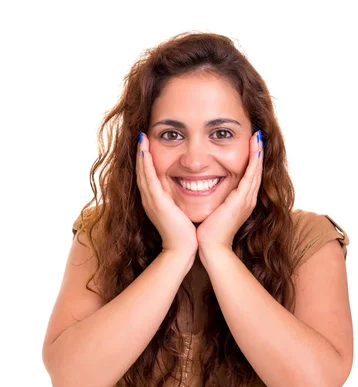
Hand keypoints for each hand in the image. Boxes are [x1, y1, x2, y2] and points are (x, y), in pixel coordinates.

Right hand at [136, 132, 197, 255]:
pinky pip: (149, 179)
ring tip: (141, 138)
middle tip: (141, 136)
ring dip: (142, 154)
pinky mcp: (157, 203)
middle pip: (142, 172)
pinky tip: (146, 151)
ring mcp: (151, 201)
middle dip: (141, 153)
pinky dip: (146, 164)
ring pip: (143, 173)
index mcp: (155, 201)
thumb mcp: (179, 212)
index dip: (146, 161)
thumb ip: (178, 202)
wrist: (182, 250)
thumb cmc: (184, 234)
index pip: (148, 176)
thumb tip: (187, 191)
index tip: (147, 145)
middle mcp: (149, 200)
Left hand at [196, 130, 263, 250]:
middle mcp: (248, 199)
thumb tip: (201, 189)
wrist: (211, 247)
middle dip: (257, 153)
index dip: (251, 161)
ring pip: (256, 171)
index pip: (249, 176)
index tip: (249, 146)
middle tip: (257, 136)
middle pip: (256, 171)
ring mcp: (247, 199)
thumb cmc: (208, 232)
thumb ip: (213, 200)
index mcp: (241, 202)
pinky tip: (255, 148)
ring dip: (258, 153)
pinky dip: (254, 161)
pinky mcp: (242, 200)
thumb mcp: (212, 211)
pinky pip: (251, 175)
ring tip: (258, 137)